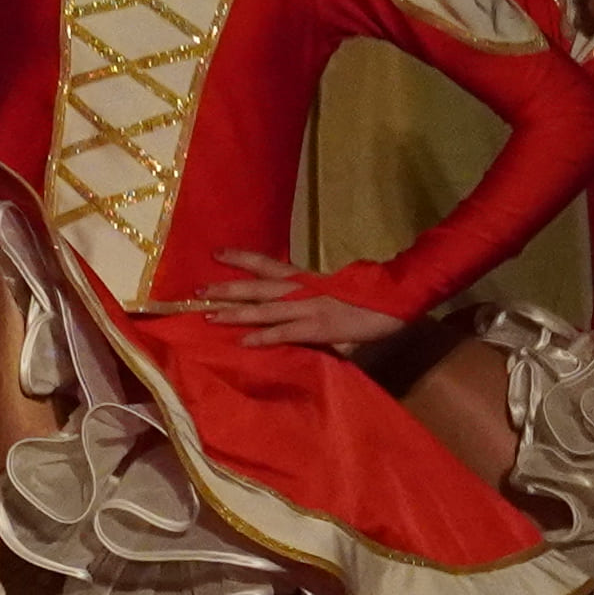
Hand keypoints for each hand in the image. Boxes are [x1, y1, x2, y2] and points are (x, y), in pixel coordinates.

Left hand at [198, 252, 406, 349]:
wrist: (396, 296)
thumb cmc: (368, 294)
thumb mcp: (334, 291)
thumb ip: (311, 300)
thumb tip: (293, 310)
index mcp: (306, 279)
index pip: (267, 264)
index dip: (241, 257)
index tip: (216, 252)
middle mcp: (302, 290)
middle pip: (257, 285)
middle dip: (226, 288)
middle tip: (196, 290)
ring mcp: (309, 308)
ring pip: (264, 309)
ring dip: (235, 313)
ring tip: (209, 315)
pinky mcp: (319, 327)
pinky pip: (286, 333)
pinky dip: (264, 337)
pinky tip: (243, 342)